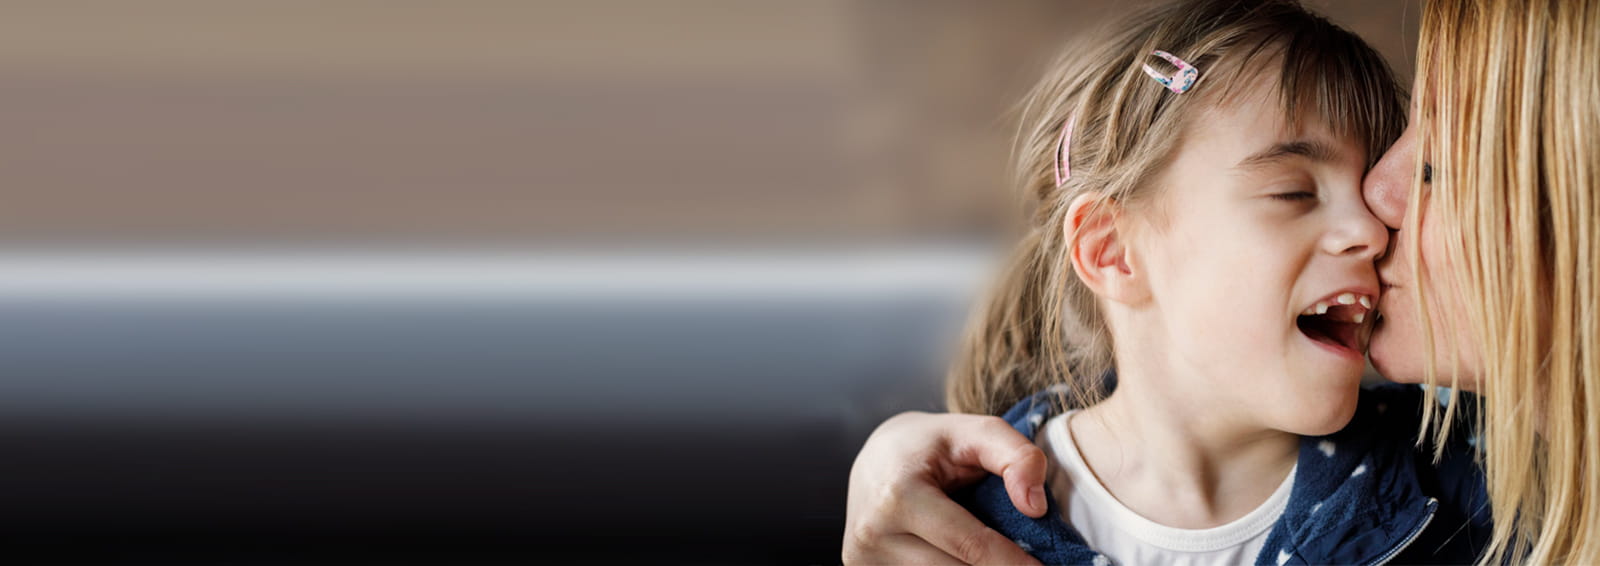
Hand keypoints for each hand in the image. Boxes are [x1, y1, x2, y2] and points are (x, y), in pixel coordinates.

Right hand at [842, 411, 1047, 564]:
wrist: (875, 459)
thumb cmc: (932, 445)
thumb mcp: (975, 431)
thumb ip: (1016, 456)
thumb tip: (1036, 507)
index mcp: (898, 496)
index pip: (971, 546)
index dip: (1016, 564)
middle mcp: (872, 534)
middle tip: (1034, 563)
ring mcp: (864, 559)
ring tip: (997, 555)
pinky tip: (966, 559)